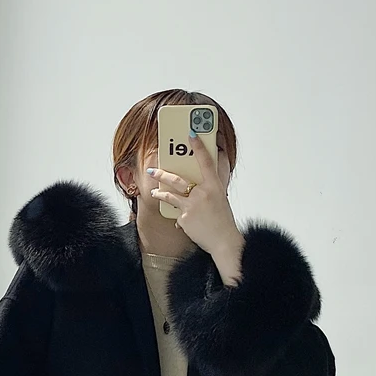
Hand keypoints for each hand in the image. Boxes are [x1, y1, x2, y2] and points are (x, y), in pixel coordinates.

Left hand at [149, 132, 243, 280]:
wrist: (224, 241)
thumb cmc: (223, 220)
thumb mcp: (221, 198)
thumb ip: (211, 186)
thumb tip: (209, 173)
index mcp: (214, 186)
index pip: (205, 162)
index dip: (199, 147)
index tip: (191, 134)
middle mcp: (202, 193)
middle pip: (177, 179)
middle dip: (162, 174)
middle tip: (152, 170)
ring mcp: (191, 206)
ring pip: (169, 196)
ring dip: (159, 193)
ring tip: (154, 192)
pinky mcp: (184, 219)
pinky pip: (177, 214)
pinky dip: (180, 218)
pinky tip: (185, 222)